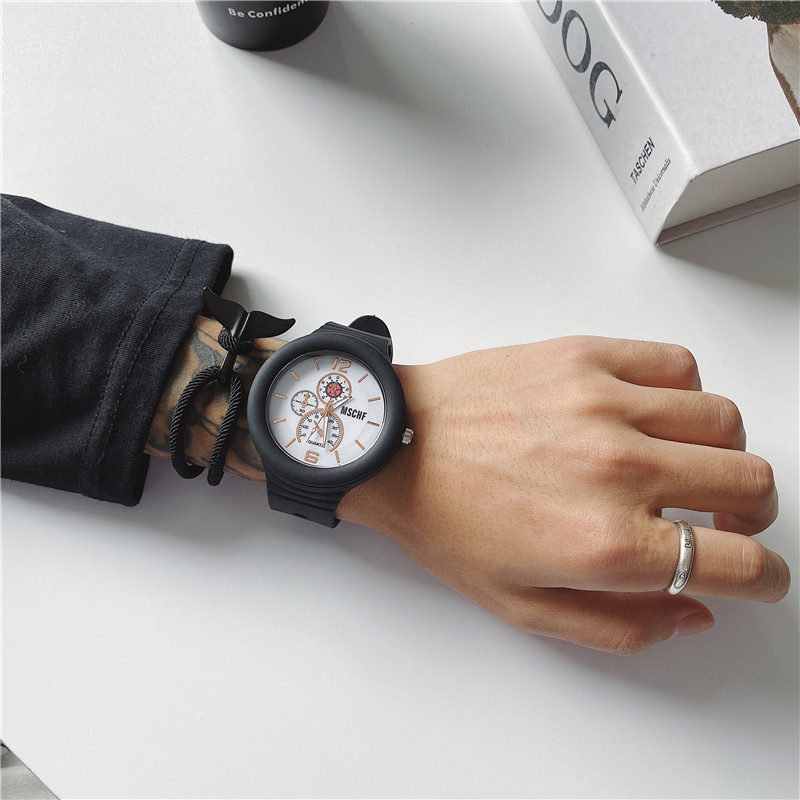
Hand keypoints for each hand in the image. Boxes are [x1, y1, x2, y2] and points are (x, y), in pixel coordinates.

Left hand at [337, 336, 789, 653]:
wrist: (394, 447)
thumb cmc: (443, 520)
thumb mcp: (523, 605)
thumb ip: (620, 625)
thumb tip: (693, 609)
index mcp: (604, 543)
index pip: (738, 564)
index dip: (765, 578)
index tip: (756, 573)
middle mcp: (617, 469)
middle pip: (751, 483)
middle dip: (753, 514)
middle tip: (725, 520)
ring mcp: (603, 404)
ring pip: (724, 420)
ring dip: (722, 452)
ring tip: (686, 464)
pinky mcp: (583, 357)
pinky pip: (675, 362)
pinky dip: (684, 391)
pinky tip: (654, 413)